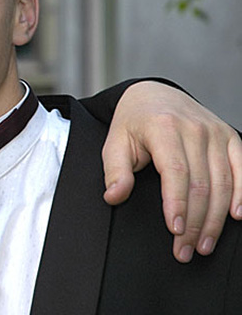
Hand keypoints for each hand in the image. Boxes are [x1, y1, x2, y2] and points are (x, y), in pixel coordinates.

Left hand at [102, 81, 241, 262]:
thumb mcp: (114, 141)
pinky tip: (236, 217)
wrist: (154, 94)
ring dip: (216, 219)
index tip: (175, 230)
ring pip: (223, 183)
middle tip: (186, 249)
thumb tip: (114, 196)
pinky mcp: (230, 137)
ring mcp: (215, 132)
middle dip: (195, 222)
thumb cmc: (133, 122)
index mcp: (163, 127)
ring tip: (204, 244)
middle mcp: (194, 128)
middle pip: (201, 184)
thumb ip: (114, 170)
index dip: (177, 205)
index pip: (176, 173)